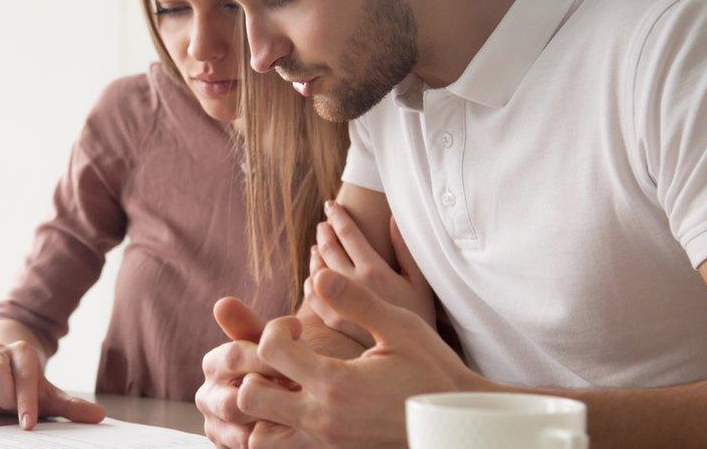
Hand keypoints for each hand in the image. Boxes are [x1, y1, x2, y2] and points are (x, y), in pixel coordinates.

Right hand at [0, 340, 104, 429]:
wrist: (4, 362)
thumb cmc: (26, 383)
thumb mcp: (48, 393)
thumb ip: (71, 406)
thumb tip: (99, 416)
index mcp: (25, 353)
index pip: (26, 376)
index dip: (26, 401)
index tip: (28, 424)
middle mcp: (0, 350)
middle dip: (2, 396)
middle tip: (6, 408)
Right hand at [196, 297, 292, 447]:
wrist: (302, 395)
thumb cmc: (288, 363)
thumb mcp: (274, 342)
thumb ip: (251, 324)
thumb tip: (221, 303)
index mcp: (214, 364)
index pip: (235, 355)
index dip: (272, 352)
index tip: (302, 342)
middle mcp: (208, 398)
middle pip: (234, 400)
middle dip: (274, 394)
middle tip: (306, 389)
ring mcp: (218, 428)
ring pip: (244, 433)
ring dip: (277, 422)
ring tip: (306, 411)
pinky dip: (275, 441)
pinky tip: (299, 430)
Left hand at [238, 269, 492, 447]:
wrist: (457, 424)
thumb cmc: (431, 370)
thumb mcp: (399, 327)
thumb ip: (356, 302)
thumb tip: (320, 276)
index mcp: (335, 383)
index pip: (270, 350)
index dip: (276, 329)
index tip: (297, 327)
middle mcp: (323, 419)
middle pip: (249, 398)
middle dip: (254, 371)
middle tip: (281, 356)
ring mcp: (325, 444)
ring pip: (259, 436)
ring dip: (261, 408)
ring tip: (284, 384)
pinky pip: (283, 448)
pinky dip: (277, 430)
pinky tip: (298, 405)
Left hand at [305, 202, 434, 345]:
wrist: (415, 360)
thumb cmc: (423, 317)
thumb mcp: (419, 281)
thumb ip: (404, 249)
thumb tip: (392, 218)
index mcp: (374, 270)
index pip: (347, 234)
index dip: (337, 216)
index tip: (330, 205)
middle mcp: (353, 285)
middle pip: (328, 248)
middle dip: (324, 231)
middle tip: (323, 224)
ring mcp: (340, 305)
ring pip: (317, 270)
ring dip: (316, 253)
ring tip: (318, 245)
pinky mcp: (334, 322)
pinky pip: (312, 297)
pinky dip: (310, 282)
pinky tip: (313, 276)